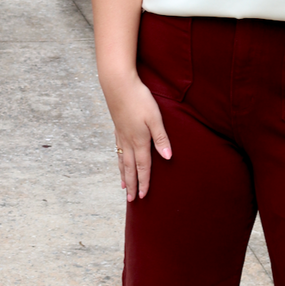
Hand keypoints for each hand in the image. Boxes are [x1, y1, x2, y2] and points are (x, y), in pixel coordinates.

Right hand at [103, 74, 171, 200]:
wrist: (118, 85)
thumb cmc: (140, 99)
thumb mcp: (155, 118)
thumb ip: (161, 138)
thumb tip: (167, 157)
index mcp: (140, 140)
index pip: (143, 167)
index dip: (144, 182)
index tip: (144, 196)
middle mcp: (128, 141)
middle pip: (130, 168)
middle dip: (132, 185)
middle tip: (132, 200)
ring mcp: (120, 135)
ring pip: (121, 160)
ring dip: (123, 175)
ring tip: (123, 187)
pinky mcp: (117, 128)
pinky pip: (117, 151)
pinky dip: (118, 161)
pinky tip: (119, 161)